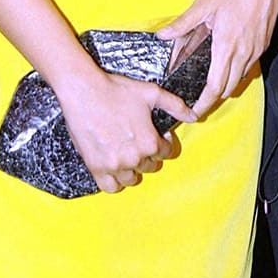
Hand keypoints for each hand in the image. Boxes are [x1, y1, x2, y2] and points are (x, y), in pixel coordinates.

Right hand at [54, 64, 194, 193]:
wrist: (84, 91)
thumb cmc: (117, 90)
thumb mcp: (152, 92)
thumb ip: (175, 105)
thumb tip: (194, 116)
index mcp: (149, 142)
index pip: (166, 152)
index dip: (163, 142)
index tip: (156, 134)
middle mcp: (134, 158)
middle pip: (150, 166)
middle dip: (149, 154)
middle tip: (139, 140)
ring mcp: (114, 165)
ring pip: (132, 179)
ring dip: (133, 169)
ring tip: (128, 154)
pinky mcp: (96, 168)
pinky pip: (111, 187)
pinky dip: (115, 181)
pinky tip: (115, 167)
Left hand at [159, 0, 277, 117]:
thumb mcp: (204, 4)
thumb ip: (183, 24)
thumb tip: (163, 35)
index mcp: (226, 46)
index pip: (215, 87)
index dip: (205, 103)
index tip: (195, 112)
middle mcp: (244, 53)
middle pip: (228, 88)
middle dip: (214, 97)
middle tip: (200, 98)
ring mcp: (256, 50)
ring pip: (240, 79)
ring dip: (226, 84)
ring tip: (213, 80)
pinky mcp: (264, 44)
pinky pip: (250, 66)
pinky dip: (238, 70)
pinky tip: (229, 60)